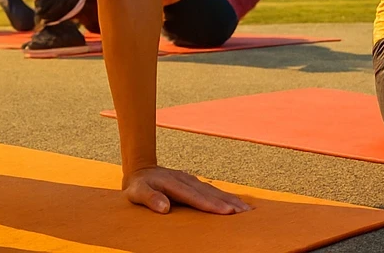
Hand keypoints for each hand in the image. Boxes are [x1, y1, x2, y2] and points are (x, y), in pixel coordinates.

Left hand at [124, 165, 251, 215]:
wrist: (141, 170)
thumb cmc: (139, 185)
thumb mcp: (137, 192)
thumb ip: (150, 198)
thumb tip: (165, 207)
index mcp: (175, 183)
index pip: (196, 197)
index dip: (212, 205)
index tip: (227, 212)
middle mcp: (187, 180)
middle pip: (211, 193)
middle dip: (229, 202)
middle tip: (245, 212)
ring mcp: (192, 180)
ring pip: (214, 191)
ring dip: (231, 199)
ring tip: (247, 208)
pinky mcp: (195, 183)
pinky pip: (212, 190)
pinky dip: (225, 196)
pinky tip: (236, 202)